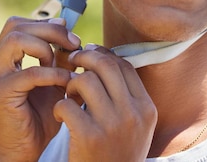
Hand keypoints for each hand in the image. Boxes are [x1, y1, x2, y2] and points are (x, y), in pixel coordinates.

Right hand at [0, 17, 80, 161]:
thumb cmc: (37, 119)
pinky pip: (29, 72)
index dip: (45, 24)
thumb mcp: (53, 83)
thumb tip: (71, 37)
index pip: (19, 24)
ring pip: (16, 40)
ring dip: (46, 46)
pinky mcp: (0, 92)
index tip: (70, 35)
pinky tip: (65, 82)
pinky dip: (51, 73)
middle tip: (73, 42)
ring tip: (64, 63)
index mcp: (3, 58)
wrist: (22, 152)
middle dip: (49, 30)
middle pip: (16, 26)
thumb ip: (59, 61)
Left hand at [53, 45, 157, 161]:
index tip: (89, 55)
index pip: (124, 66)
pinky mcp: (88, 137)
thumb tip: (105, 57)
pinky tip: (61, 116)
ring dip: (70, 84)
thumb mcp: (134, 126)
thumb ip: (126, 95)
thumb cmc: (116, 153)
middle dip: (84, 59)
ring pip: (84, 81)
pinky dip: (60, 106)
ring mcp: (112, 125)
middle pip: (105, 66)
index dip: (103, 55)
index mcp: (146, 108)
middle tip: (72, 62)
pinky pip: (66, 104)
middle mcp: (133, 114)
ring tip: (68, 96)